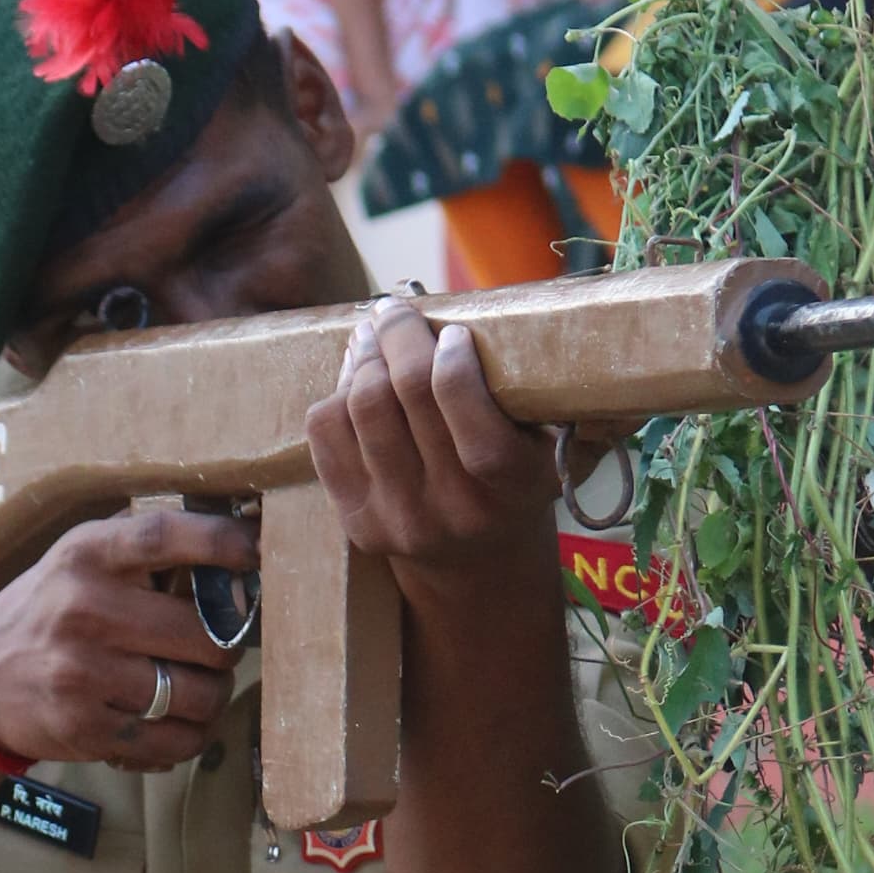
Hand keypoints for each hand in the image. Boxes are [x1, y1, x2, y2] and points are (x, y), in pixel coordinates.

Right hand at [0, 500, 252, 770]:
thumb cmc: (48, 613)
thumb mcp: (77, 561)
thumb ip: (142, 551)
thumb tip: (240, 547)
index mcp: (85, 556)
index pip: (162, 536)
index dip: (219, 543)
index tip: (255, 552)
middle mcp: (83, 609)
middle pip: (205, 635)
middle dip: (225, 648)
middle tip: (215, 649)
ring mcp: (82, 672)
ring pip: (199, 694)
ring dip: (211, 697)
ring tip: (195, 687)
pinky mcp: (85, 726)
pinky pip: (174, 740)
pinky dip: (188, 736)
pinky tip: (174, 722)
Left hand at [306, 295, 553, 599]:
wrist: (476, 562)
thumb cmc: (514, 480)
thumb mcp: (546, 443)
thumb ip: (536, 393)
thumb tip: (492, 318)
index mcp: (511, 486)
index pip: (469, 416)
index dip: (453, 362)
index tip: (452, 333)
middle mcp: (454, 510)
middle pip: (407, 394)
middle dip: (400, 336)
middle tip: (397, 310)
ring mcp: (400, 519)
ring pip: (361, 407)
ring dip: (365, 356)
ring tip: (375, 335)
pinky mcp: (358, 521)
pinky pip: (327, 432)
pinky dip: (337, 390)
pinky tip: (357, 373)